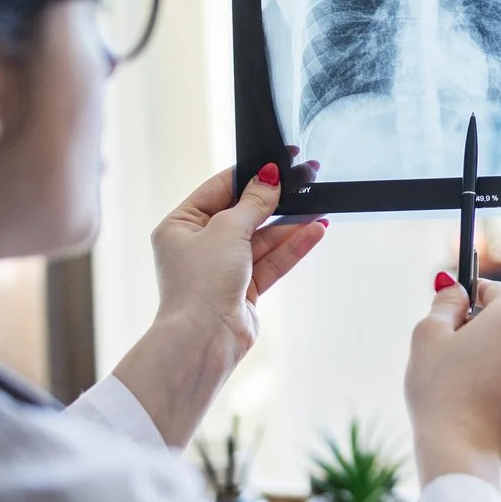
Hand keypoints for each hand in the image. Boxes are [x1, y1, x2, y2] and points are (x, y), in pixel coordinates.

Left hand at [150, 157, 323, 354]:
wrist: (204, 340)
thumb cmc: (200, 284)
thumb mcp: (227, 229)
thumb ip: (253, 202)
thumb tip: (269, 177)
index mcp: (180, 226)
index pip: (219, 189)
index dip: (250, 175)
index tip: (278, 161)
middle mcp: (200, 246)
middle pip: (244, 214)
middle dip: (275, 202)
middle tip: (305, 183)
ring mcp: (223, 268)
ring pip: (263, 239)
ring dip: (291, 225)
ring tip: (319, 209)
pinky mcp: (244, 289)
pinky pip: (272, 261)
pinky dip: (293, 247)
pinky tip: (315, 231)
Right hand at [404, 276, 500, 484]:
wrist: (458, 451)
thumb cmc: (439, 390)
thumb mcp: (428, 335)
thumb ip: (445, 302)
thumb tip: (454, 286)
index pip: (498, 292)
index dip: (476, 296)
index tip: (460, 306)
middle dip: (487, 333)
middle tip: (456, 354)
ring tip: (469, 387)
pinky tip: (484, 406)